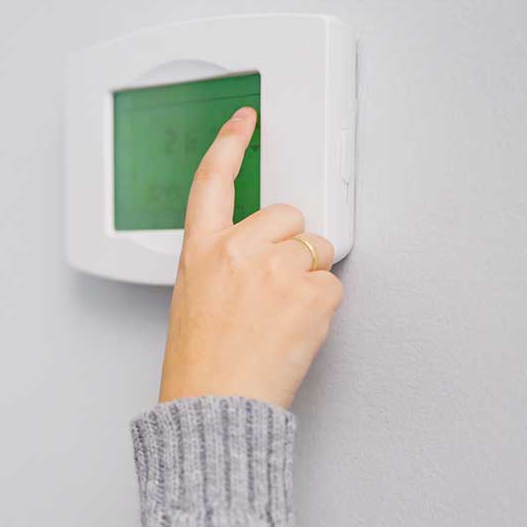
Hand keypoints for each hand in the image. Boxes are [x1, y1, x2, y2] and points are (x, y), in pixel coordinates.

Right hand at [157, 106, 343, 410]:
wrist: (216, 405)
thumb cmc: (201, 365)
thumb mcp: (194, 299)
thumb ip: (224, 264)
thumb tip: (263, 252)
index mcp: (201, 251)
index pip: (213, 181)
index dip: (230, 143)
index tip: (245, 121)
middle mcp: (237, 250)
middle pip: (288, 216)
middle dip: (291, 245)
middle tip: (273, 289)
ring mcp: (276, 269)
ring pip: (316, 251)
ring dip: (307, 280)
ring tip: (279, 318)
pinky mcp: (310, 294)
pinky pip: (331, 286)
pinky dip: (320, 308)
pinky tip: (293, 331)